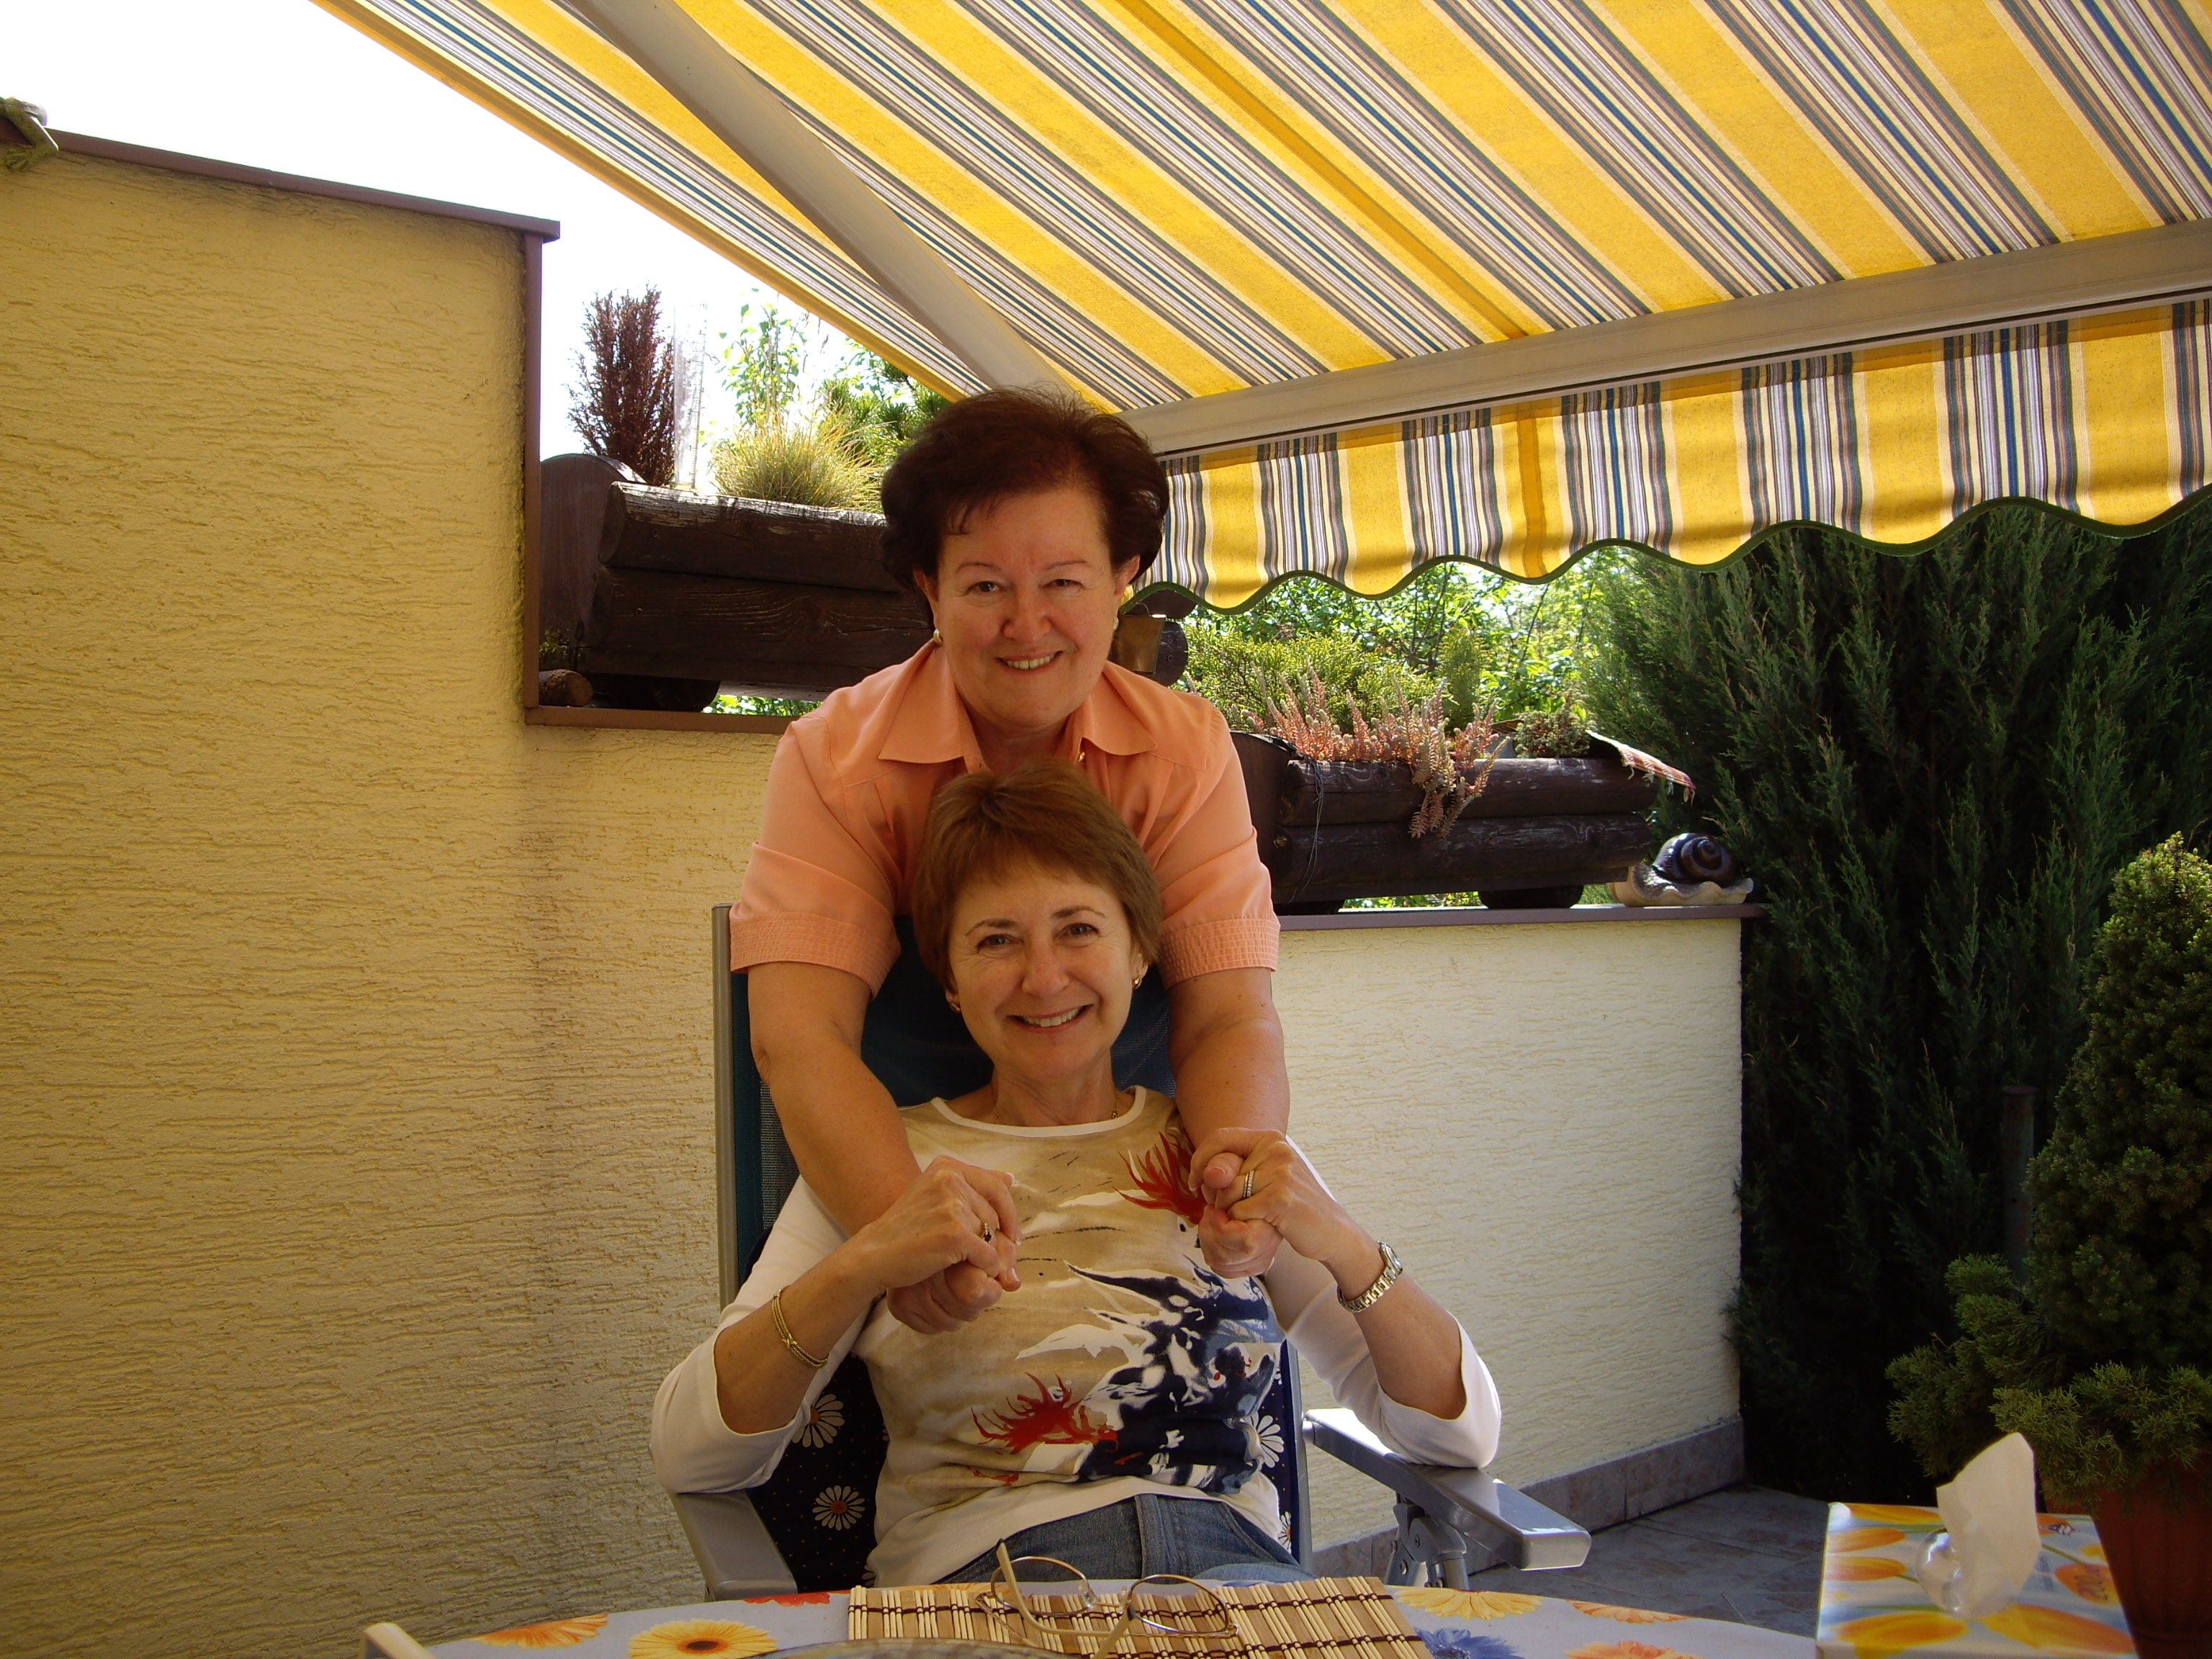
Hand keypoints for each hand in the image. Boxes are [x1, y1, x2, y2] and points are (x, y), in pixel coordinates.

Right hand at [851, 1157, 1020, 1330]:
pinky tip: (966, 1272)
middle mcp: (949, 1180)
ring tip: (969, 1264)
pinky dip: (984, 1269)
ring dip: (988, 1255)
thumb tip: (1011, 1178)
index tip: (1011, 1233)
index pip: (996, 1186)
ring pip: (992, 1236)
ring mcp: (952, 1206)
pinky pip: (987, 1256)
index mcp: (946, 1167)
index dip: (1008, 1213)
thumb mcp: (933, 1196)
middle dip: (997, 1240)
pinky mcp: (955, 1234)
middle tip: (987, 1258)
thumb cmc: (905, 1231)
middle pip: (994, 1214)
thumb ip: (969, 1187)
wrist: (873, 1255)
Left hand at [1193, 1129, 1368, 1282]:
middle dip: (1219, 1196)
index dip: (1200, 1160)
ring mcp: (1280, 1173)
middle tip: (1238, 1209)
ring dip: (1233, 1211)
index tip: (1196, 1183)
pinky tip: (1264, 1223)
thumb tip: (1208, 1175)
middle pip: (1221, 1172)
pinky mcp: (1280, 1198)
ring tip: (1256, 1215)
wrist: (1331, 1229)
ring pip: (1228, 1193)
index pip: (1220, 1137)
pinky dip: (1245, 1223)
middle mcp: (1276, 1149)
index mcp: (1271, 1138)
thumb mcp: (1265, 1178)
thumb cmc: (1292, 1204)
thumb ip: (1234, 1169)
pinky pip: (1240, 1212)